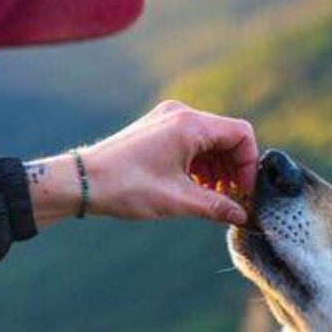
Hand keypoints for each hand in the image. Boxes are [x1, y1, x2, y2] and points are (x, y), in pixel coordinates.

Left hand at [25, 101, 257, 228]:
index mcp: (189, 125)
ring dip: (218, 169)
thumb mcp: (178, 201)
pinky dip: (200, 165)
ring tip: (213, 198)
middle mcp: (181, 114)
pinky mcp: (157, 130)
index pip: (241, 134)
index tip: (244, 194)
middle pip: (226, 137)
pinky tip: (196, 188)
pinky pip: (191, 143)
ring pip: (209, 141)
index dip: (249, 166)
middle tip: (231, 200)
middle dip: (234, 169)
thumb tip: (242, 216)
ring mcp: (167, 120)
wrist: (82, 181)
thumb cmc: (127, 187)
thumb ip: (216, 206)